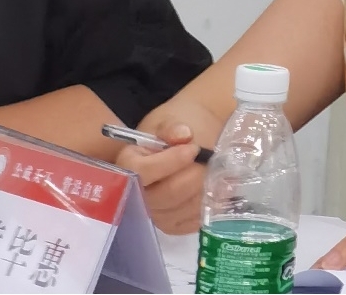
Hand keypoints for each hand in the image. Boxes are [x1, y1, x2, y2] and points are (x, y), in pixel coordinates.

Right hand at [114, 118, 206, 234]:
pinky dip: (207, 205)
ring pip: (182, 208)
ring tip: (217, 173)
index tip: (193, 149)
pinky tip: (215, 189)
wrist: (186, 143)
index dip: (170, 162)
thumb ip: (173, 128)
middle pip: (167, 194)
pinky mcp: (170, 225)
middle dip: (194, 176)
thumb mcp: (170, 121)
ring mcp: (153, 213)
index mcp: (128, 164)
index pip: (141, 172)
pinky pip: (190, 221)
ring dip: (204, 190)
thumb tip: (183, 135)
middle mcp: (134, 195)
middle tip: (213, 162)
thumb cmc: (174, 132)